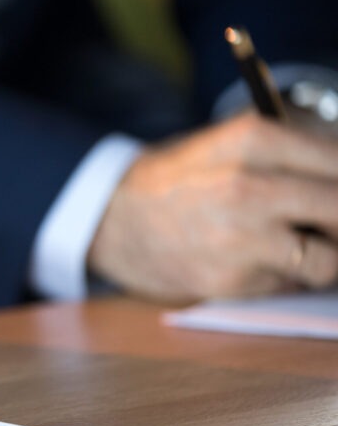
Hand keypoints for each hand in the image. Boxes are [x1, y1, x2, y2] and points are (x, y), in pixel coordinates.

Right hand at [88, 112, 337, 301]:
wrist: (110, 219)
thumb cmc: (177, 179)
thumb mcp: (231, 142)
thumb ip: (294, 154)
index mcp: (254, 140)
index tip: (337, 194)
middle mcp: (249, 187)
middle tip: (329, 226)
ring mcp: (239, 239)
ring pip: (329, 262)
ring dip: (324, 258)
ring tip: (298, 245)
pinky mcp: (229, 281)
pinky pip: (287, 285)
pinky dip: (284, 277)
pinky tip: (255, 260)